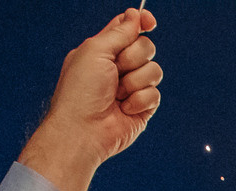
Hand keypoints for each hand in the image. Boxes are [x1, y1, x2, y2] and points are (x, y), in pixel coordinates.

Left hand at [17, 10, 163, 190]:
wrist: (83, 129)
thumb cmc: (79, 92)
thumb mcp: (95, 50)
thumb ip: (119, 32)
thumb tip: (135, 16)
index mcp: (104, 49)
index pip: (128, 28)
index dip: (141, 22)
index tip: (149, 22)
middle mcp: (119, 67)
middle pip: (146, 46)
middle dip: (133, 57)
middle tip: (116, 69)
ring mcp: (132, 87)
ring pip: (154, 70)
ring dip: (135, 81)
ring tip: (117, 94)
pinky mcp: (142, 107)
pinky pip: (155, 94)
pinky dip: (139, 100)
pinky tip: (124, 109)